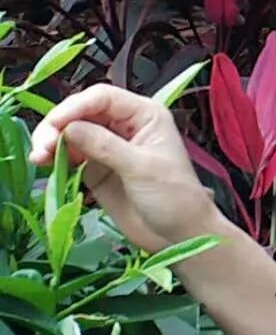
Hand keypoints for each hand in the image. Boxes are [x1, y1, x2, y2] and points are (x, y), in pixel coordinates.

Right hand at [27, 82, 221, 255]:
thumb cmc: (174, 197)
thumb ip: (104, 146)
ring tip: (38, 159)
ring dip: (51, 142)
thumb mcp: (141, 168)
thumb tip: (68, 128)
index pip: (102, 97)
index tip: (53, 125)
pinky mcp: (96, 169)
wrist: (179, 236)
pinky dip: (55, 158)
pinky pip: (70, 156)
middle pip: (82, 113)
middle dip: (58, 125)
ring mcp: (108, 147)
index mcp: (144, 114)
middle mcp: (124, 125)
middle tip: (41, 148)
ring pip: (71, 133)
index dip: (74, 107)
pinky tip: (43, 164)